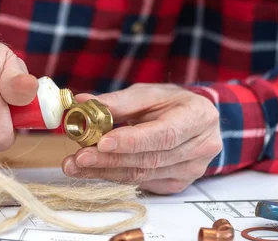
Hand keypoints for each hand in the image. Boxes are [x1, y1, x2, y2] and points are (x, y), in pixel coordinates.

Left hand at [61, 84, 221, 193]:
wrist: (193, 119)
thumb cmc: (172, 103)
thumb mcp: (148, 93)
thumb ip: (117, 101)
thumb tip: (82, 103)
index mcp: (198, 117)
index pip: (164, 134)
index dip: (132, 141)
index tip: (101, 142)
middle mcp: (201, 147)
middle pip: (150, 159)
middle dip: (110, 160)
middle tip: (79, 157)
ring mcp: (192, 170)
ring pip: (143, 175)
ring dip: (106, 171)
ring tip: (76, 165)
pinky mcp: (178, 183)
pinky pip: (143, 182)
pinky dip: (115, 177)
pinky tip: (95, 170)